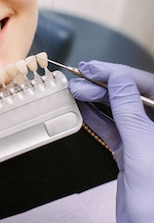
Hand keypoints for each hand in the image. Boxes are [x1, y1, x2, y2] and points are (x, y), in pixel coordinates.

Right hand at [69, 60, 153, 222]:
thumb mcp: (141, 150)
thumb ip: (129, 112)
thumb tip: (117, 79)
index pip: (153, 87)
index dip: (125, 74)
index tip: (97, 68)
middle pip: (135, 96)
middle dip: (107, 84)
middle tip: (81, 78)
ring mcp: (147, 142)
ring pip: (121, 110)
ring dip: (97, 99)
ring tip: (75, 90)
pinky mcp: (133, 154)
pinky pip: (113, 128)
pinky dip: (95, 117)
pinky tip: (80, 108)